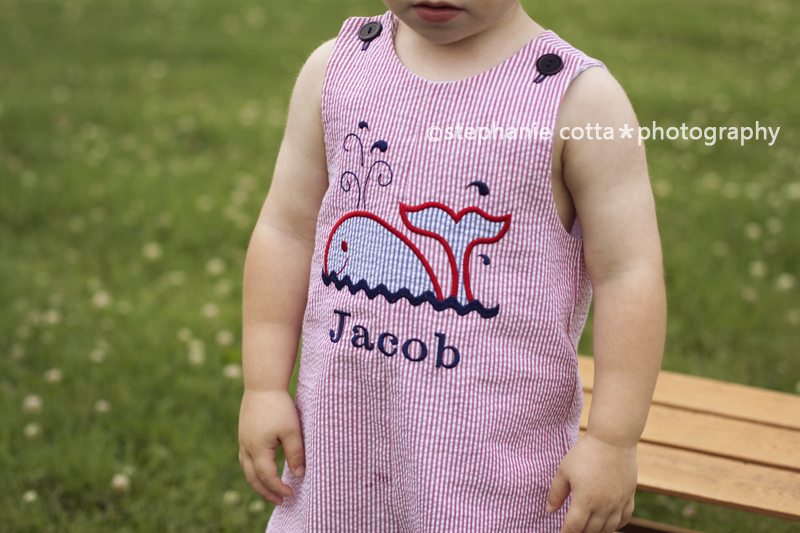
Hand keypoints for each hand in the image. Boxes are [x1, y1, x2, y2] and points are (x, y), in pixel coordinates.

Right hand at [238, 389, 305, 504]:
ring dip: (258, 482)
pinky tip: (262, 469)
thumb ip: (295, 453)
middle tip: (280, 501)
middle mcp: (246, 447)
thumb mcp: (292, 430)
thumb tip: (299, 475)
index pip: (267, 477)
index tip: (291, 495)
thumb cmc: (279, 406)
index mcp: (258, 449)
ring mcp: (243, 440)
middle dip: (266, 492)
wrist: (262, 384)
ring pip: (246, 469)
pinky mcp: (244, 433)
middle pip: (253, 478)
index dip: (278, 488)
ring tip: (270, 490)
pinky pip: (245, 458)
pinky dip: (253, 470)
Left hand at [545, 432, 636, 532]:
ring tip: (588, 530)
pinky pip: (625, 518)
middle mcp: (603, 506)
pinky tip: (609, 524)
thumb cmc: (585, 453)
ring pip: (609, 528)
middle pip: (591, 530)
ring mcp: (618, 502)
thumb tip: (549, 510)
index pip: (574, 527)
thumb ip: (556, 493)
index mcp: (585, 501)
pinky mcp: (629, 495)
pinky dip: (617, 524)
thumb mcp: (564, 471)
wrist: (613, 440)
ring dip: (598, 532)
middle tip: (574, 530)